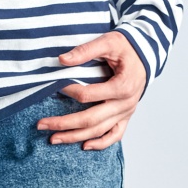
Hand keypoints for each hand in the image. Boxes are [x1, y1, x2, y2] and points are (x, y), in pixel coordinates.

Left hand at [36, 31, 146, 150]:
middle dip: (64, 124)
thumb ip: (85, 51)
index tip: (54, 85)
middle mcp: (125, 104)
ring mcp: (126, 112)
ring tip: (54, 139)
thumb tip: (62, 60)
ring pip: (99, 131)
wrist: (146, 53)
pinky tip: (84, 146)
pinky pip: (115, 135)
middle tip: (42, 125)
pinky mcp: (126, 116)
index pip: (88, 95)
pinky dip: (100, 143)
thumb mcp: (108, 42)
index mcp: (122, 86)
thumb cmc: (126, 47)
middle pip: (91, 120)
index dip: (68, 91)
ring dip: (75, 137)